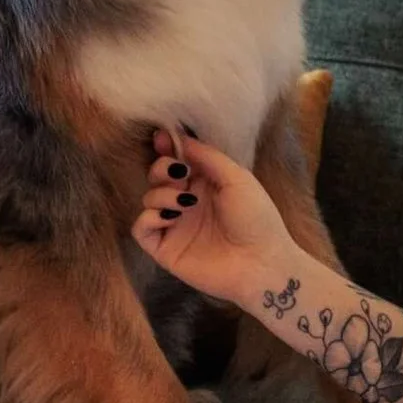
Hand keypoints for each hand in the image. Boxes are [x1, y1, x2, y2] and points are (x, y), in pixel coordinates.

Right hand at [134, 126, 293, 304]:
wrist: (261, 263)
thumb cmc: (256, 218)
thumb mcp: (236, 178)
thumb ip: (207, 156)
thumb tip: (179, 139)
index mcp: (206, 184)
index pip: (177, 160)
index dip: (166, 148)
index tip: (162, 139)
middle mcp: (188, 202)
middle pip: (157, 176)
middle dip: (161, 169)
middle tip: (179, 176)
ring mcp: (176, 226)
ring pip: (148, 199)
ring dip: (161, 194)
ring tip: (185, 203)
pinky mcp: (165, 249)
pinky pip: (141, 228)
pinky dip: (148, 218)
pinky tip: (169, 218)